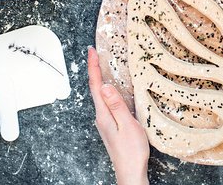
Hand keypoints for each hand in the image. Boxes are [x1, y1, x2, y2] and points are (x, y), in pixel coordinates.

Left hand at [88, 47, 149, 184]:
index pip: (95, 86)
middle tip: (95, 53)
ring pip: (101, 95)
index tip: (91, 51)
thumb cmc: (131, 151)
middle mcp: (101, 116)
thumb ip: (116, 105)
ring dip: (100, 79)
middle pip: (95, 88)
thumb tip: (105, 86)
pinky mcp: (111, 125)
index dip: (93, 67)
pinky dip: (107, 90)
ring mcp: (105, 121)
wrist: (130, 172)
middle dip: (95, 69)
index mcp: (104, 114)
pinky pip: (107, 102)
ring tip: (102, 65)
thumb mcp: (127, 125)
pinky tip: (113, 88)